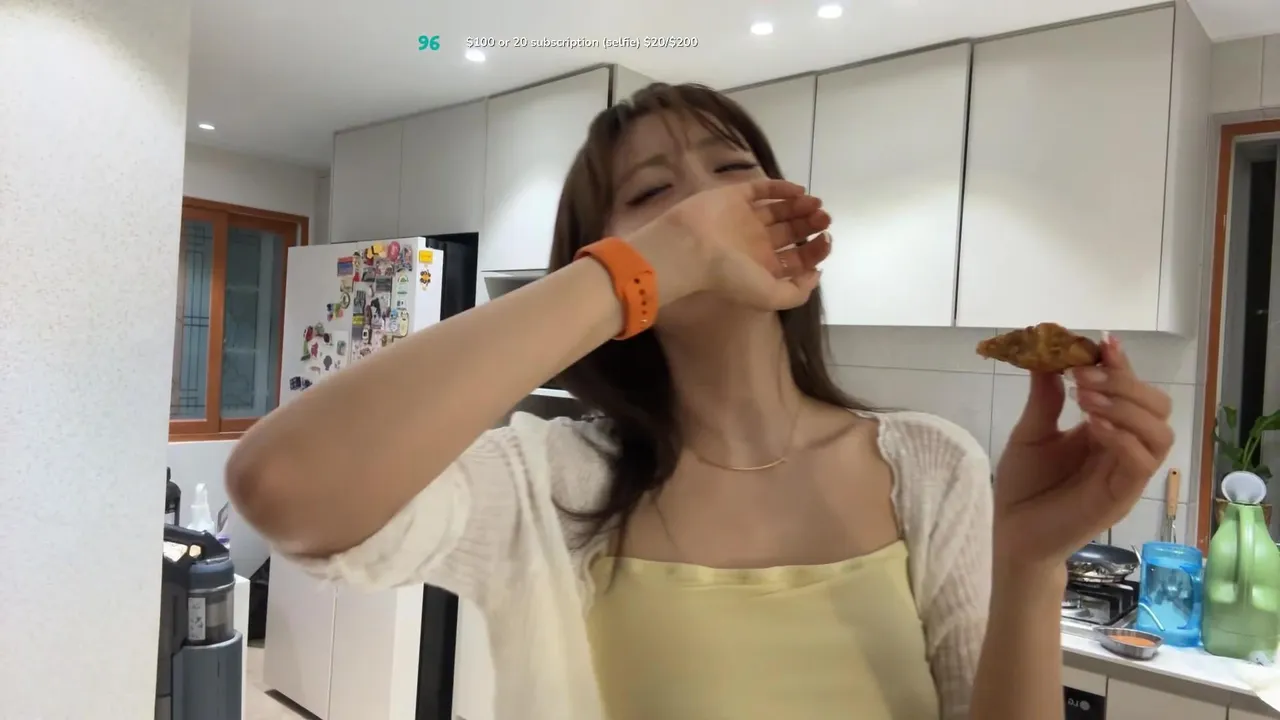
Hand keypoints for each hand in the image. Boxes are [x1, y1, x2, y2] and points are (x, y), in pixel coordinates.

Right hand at [627, 179, 831, 309]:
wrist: (691, 248)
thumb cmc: (730, 275)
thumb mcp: (770, 297)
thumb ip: (797, 293)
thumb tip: (815, 274)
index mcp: (763, 267)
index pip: (797, 258)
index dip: (816, 250)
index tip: (826, 239)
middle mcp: (756, 244)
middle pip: (792, 233)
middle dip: (811, 225)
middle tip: (824, 218)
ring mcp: (745, 219)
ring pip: (780, 210)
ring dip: (801, 207)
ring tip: (816, 204)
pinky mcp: (735, 196)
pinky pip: (761, 190)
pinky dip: (782, 188)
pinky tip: (799, 191)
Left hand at [992, 334, 1173, 573]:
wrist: (1014, 533)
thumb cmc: (1025, 486)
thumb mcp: (1031, 433)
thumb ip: (1045, 398)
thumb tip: (1047, 355)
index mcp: (1105, 428)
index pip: (1129, 389)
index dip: (1122, 364)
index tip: (1103, 342)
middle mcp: (1124, 447)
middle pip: (1158, 406)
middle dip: (1126, 383)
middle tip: (1084, 377)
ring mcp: (1127, 472)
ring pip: (1160, 432)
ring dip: (1127, 408)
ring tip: (1087, 400)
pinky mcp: (1122, 495)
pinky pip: (1143, 463)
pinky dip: (1123, 438)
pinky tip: (1093, 427)